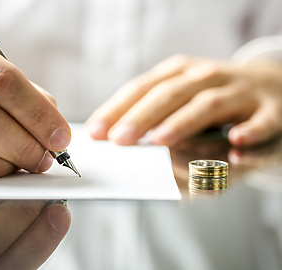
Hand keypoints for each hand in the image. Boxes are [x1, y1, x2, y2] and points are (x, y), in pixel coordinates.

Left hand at [86, 54, 281, 146]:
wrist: (273, 95)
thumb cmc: (216, 108)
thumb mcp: (183, 105)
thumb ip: (157, 122)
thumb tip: (123, 145)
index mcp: (180, 75)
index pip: (142, 88)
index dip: (117, 109)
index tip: (95, 132)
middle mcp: (207, 78)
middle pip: (170, 94)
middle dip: (141, 117)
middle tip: (119, 139)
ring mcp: (240, 92)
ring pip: (208, 105)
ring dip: (183, 122)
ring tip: (160, 140)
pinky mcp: (272, 111)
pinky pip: (263, 122)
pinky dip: (251, 133)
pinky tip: (236, 145)